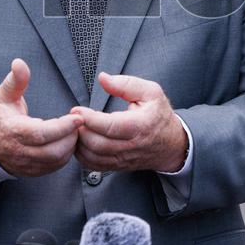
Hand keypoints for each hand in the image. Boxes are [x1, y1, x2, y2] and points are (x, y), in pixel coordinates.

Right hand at [0, 58, 83, 176]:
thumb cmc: (0, 116)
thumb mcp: (4, 95)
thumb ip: (16, 80)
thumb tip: (19, 63)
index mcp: (14, 131)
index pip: (41, 134)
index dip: (62, 127)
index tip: (78, 118)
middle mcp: (20, 151)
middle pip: (52, 151)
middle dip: (70, 137)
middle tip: (79, 124)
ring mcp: (27, 164)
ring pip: (55, 161)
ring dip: (69, 147)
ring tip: (74, 131)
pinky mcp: (33, 172)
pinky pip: (54, 167)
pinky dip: (65, 155)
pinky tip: (67, 142)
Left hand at [70, 73, 187, 172]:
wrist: (172, 144)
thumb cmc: (159, 115)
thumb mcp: (150, 92)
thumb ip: (126, 83)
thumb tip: (103, 78)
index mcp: (140, 125)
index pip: (109, 126)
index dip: (89, 119)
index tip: (77, 110)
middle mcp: (131, 145)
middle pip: (98, 144)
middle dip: (80, 131)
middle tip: (72, 119)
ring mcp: (124, 158)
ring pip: (94, 157)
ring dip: (79, 144)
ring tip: (75, 129)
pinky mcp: (118, 166)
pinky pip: (95, 166)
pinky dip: (82, 155)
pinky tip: (80, 142)